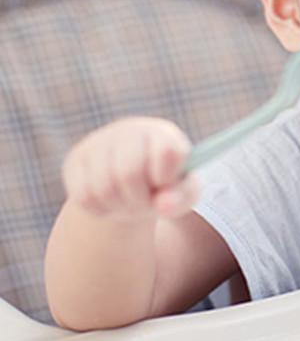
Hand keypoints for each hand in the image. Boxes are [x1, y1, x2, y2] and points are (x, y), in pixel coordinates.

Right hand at [61, 117, 199, 219]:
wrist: (132, 179)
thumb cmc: (165, 184)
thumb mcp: (183, 191)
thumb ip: (183, 196)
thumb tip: (163, 205)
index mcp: (162, 133)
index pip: (166, 152)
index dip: (165, 177)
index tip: (165, 183)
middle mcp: (130, 130)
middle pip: (129, 174)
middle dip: (139, 200)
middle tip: (146, 203)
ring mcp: (99, 142)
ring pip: (103, 189)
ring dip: (118, 207)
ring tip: (129, 203)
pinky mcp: (76, 159)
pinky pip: (83, 197)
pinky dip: (100, 209)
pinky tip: (111, 202)